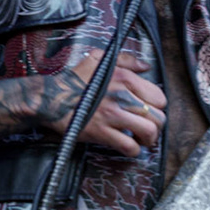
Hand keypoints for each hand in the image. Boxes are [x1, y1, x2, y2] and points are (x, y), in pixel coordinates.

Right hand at [38, 48, 165, 157]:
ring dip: (149, 139)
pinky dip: (134, 150)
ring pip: (148, 131)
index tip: (152, 111)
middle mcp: (123, 97)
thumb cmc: (74, 79)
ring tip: (143, 139)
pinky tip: (130, 148)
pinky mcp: (101, 132)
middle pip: (157, 116)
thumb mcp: (99, 59)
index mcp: (125, 79)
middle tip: (150, 128)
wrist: (50, 98)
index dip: (158, 107)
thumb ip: (126, 60)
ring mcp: (112, 115)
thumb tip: (145, 66)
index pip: (159, 97)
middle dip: (157, 125)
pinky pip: (128, 145)